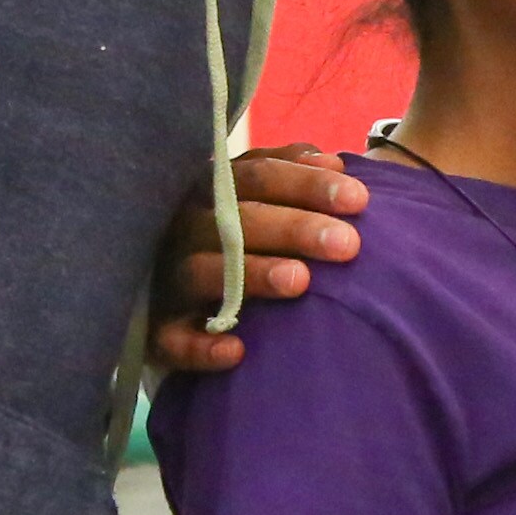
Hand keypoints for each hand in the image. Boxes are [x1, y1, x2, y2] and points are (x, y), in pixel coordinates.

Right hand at [150, 145, 366, 377]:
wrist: (164, 289)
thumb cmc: (230, 234)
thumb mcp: (254, 194)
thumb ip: (290, 172)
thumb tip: (333, 163)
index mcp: (212, 189)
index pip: (259, 175)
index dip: (307, 184)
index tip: (359, 200)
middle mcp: (185, 227)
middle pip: (236, 219)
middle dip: (294, 228)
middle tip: (348, 244)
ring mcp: (166, 277)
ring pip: (204, 271)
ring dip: (253, 274)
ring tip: (300, 281)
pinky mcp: (156, 329)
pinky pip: (171, 339)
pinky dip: (200, 347)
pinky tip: (237, 351)